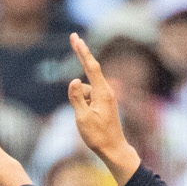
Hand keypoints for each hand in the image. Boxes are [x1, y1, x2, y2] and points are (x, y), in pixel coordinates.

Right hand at [66, 35, 139, 182]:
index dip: (83, 52)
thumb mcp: (83, 118)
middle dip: (81, 54)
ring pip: (85, 90)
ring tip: (87, 122)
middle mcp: (106, 91)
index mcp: (102, 92)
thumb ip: (76, 98)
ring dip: (79, 102)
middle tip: (74, 36)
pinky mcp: (103, 102)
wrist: (113, 149)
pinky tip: (88, 122)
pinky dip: (82, 105)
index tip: (76, 39)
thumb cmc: (98, 135)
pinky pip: (88, 97)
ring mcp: (105, 96)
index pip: (91, 67)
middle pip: (90, 70)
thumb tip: (73, 80)